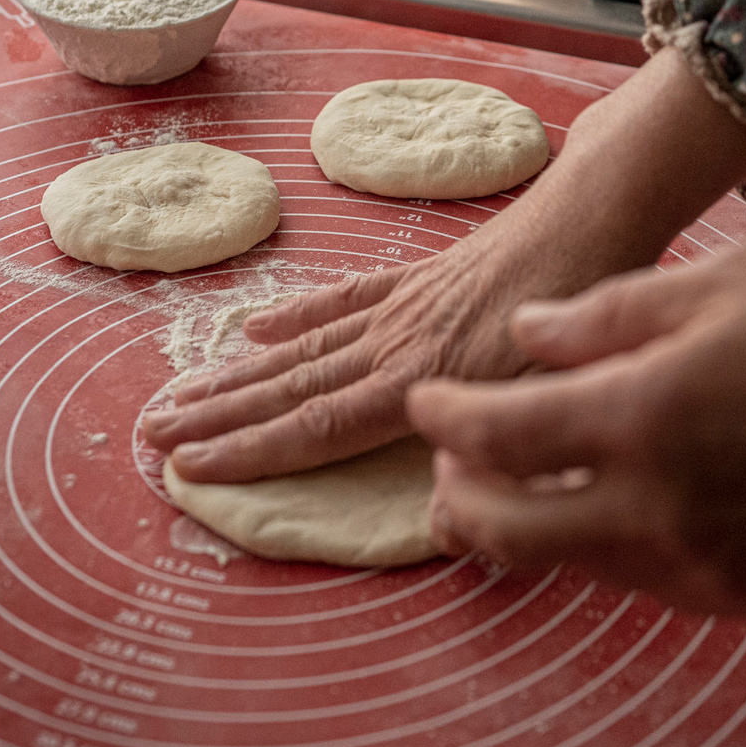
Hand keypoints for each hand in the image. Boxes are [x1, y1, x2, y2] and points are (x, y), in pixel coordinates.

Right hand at [139, 49, 745, 480]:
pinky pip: (343, 301)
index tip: (188, 471)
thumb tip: (442, 525)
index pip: (317, 428)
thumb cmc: (584, 321)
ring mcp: (401, 310)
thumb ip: (498, 463)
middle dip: (217, 417)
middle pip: (290, 389)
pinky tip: (254, 330)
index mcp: (422, 386)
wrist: (596, 221)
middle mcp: (395, 348)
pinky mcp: (417, 280)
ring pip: (301, 349)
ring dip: (235, 376)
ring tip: (176, 393)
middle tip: (149, 435)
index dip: (251, 453)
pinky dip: (296, 316)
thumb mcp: (553, 404)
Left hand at [407, 248, 745, 615]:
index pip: (497, 436)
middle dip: (459, 498)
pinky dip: (615, 546)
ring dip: (535, 527)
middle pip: (508, 532)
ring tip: (528, 485)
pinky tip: (626, 505)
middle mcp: (661, 511)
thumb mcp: (725, 283)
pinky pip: (652, 581)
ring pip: (577, 566)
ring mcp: (708, 570)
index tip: (428, 404)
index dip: (446, 419)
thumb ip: (610, 316)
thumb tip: (531, 336)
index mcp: (643, 418)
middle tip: (452, 465)